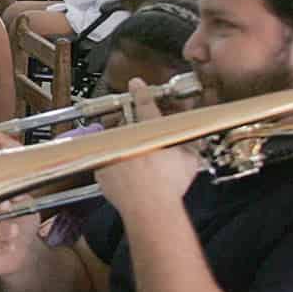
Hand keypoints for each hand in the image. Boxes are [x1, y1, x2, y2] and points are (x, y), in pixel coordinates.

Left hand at [91, 79, 202, 214]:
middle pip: (127, 124)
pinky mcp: (101, 168)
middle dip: (134, 130)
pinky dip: (113, 165)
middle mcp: (127, 137)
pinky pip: (106, 161)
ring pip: (114, 141)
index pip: (145, 104)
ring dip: (122, 146)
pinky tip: (125, 175)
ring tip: (136, 163)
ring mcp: (111, 151)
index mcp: (149, 130)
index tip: (136, 84)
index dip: (141, 92)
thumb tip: (191, 139)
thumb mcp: (189, 160)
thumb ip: (189, 144)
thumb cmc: (169, 185)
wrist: (149, 207)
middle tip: (144, 145)